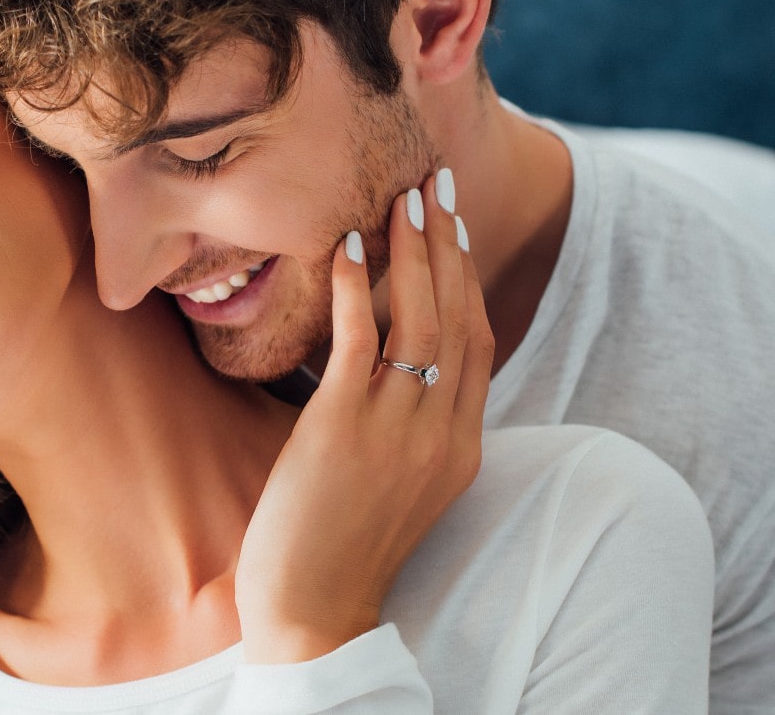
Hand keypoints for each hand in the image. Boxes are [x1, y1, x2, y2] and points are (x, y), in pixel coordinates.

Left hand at [236, 170, 493, 662]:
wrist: (313, 608)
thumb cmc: (339, 543)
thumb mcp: (395, 479)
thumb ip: (406, 423)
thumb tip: (383, 361)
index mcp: (461, 446)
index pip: (478, 343)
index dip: (468, 278)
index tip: (455, 227)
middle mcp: (442, 434)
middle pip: (458, 319)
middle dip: (449, 246)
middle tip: (437, 184)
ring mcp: (397, 431)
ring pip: (419, 321)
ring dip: (412, 253)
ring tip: (403, 198)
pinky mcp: (344, 431)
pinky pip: (359, 343)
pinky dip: (354, 289)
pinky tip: (348, 246)